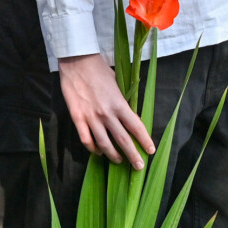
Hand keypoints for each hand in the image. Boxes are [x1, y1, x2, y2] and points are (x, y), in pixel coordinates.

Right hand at [57, 53, 153, 168]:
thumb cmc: (99, 70)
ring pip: (104, 144)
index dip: (145, 141)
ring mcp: (91, 117)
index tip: (150, 151)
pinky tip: (97, 151)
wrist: (77, 61)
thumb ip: (122, 102)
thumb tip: (130, 116)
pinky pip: (86, 139)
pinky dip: (93, 148)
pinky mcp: (77, 118)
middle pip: (123, 141)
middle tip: (139, 166)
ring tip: (118, 161)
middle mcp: (107, 114)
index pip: (136, 127)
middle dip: (133, 155)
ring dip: (113, 156)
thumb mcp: (117, 84)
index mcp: (119, 104)